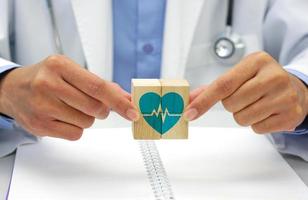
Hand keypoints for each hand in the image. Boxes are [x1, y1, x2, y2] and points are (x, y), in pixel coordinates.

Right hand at [0, 55, 138, 139]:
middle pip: (95, 107)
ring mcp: (42, 106)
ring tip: (70, 107)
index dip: (119, 101)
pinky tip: (64, 117)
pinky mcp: (40, 126)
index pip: (98, 86)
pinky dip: (76, 128)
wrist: (13, 89)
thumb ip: (99, 84)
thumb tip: (126, 98)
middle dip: (101, 109)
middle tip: (91, 104)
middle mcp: (49, 84)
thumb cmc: (46, 78)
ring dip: (87, 118)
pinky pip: (75, 134)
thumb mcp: (70, 71)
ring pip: (87, 122)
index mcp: (60, 65)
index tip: (133, 111)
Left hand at [184, 52, 307, 133]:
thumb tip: (190, 99)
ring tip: (256, 104)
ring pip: (242, 119)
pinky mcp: (291, 115)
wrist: (295, 88)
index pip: (223, 84)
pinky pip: (257, 129)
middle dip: (231, 105)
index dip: (204, 101)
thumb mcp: (240, 75)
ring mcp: (285, 96)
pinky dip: (256, 124)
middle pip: (231, 104)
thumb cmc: (261, 80)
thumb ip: (213, 87)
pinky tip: (266, 112)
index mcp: (257, 61)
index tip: (189, 112)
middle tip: (244, 97)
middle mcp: (274, 76)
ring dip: (243, 115)